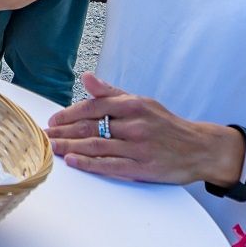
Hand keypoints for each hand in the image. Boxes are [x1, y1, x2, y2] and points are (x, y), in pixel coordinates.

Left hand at [47, 72, 240, 185]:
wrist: (199, 148)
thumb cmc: (166, 125)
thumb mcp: (143, 102)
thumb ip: (112, 93)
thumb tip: (86, 78)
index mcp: (133, 105)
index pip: (94, 107)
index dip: (70, 114)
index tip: (54, 120)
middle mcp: (135, 124)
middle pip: (91, 127)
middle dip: (65, 132)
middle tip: (46, 136)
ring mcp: (138, 147)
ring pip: (97, 146)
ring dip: (70, 147)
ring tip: (53, 148)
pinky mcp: (143, 168)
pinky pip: (110, 165)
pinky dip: (89, 163)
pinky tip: (73, 161)